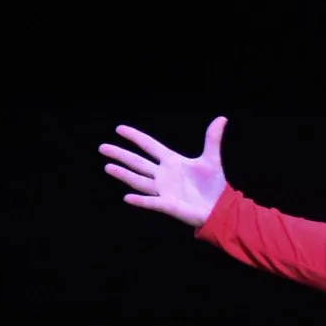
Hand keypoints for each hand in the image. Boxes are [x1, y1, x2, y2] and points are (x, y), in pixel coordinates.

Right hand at [101, 116, 229, 226]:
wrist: (219, 207)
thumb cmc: (213, 185)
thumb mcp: (212, 159)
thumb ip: (212, 139)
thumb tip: (222, 118)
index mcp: (172, 161)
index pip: (149, 145)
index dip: (135, 137)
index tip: (119, 129)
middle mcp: (163, 175)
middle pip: (138, 162)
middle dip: (121, 155)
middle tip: (102, 147)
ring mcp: (164, 190)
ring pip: (139, 180)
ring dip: (124, 174)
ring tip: (108, 166)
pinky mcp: (168, 205)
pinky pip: (152, 202)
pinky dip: (141, 200)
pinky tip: (127, 197)